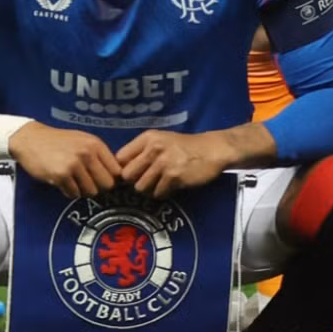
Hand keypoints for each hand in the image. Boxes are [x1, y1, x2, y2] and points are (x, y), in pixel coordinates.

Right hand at [8, 122, 120, 198]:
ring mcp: (74, 165)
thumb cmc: (59, 141)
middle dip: (98, 187)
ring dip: (82, 190)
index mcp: (95, 144)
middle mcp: (87, 153)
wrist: (30, 139)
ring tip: (73, 181)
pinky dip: (69, 191)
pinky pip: (73, 194)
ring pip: (91, 191)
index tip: (102, 180)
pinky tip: (62, 181)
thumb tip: (118, 176)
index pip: (116, 171)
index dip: (111, 178)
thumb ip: (99, 155)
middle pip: (107, 184)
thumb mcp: (83, 140)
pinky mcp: (60, 175)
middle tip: (86, 182)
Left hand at [114, 130, 235, 198]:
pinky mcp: (174, 177)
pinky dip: (163, 193)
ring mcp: (164, 163)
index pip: (120, 158)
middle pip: (127, 175)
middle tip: (147, 181)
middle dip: (135, 181)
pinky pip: (158, 193)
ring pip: (141, 187)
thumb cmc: (184, 146)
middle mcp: (153, 148)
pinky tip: (172, 186)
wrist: (212, 149)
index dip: (123, 169)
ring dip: (149, 189)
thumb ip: (141, 151)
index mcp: (147, 138)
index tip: (132, 174)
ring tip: (160, 183)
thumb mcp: (161, 140)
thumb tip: (120, 171)